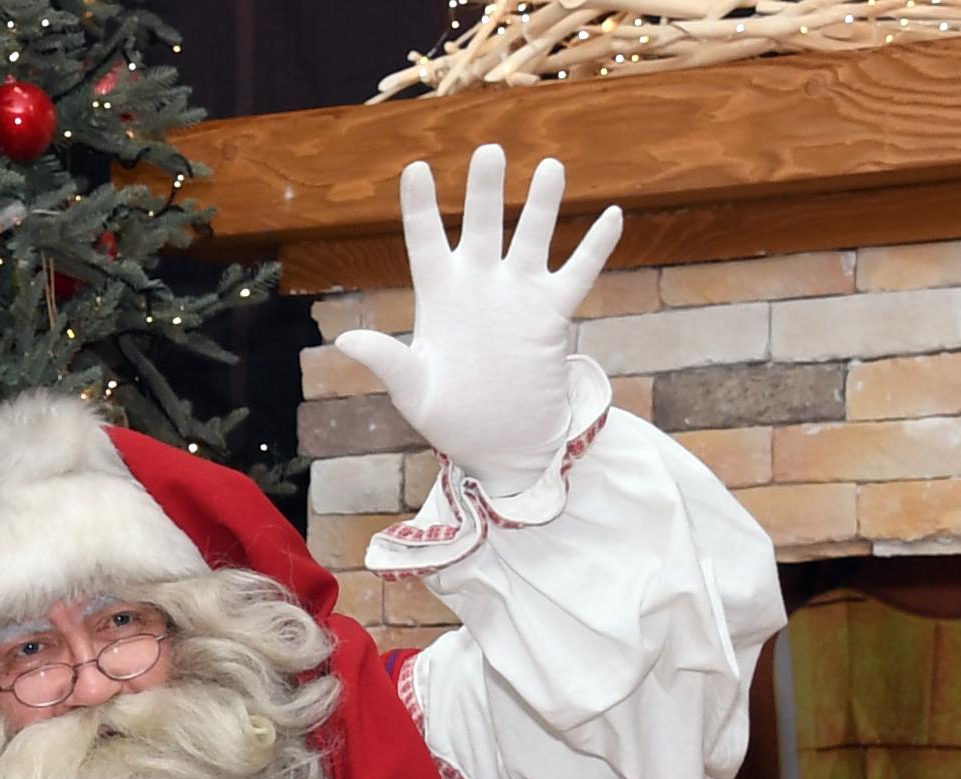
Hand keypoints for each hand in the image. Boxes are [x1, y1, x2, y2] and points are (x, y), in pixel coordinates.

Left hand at [333, 146, 620, 491]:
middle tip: (489, 151)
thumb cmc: (449, 417)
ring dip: (542, 205)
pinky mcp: (551, 313)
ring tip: (550, 167)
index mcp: (438, 295)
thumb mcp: (412, 391)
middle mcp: (479, 284)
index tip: (415, 167)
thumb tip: (347, 338)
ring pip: (531, 237)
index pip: (425, 240)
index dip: (419, 205)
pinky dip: (596, 247)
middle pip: (482, 225)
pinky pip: (578, 273)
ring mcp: (517, 294)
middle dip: (484, 190)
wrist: (498, 445)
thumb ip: (386, 360)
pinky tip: (613, 215)